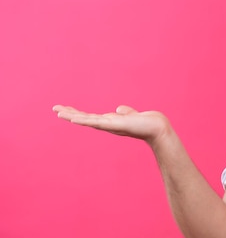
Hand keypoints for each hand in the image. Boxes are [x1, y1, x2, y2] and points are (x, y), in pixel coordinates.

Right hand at [52, 105, 170, 145]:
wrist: (158, 129)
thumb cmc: (148, 123)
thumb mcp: (133, 115)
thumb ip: (125, 112)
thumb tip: (119, 109)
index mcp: (111, 122)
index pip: (91, 117)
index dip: (78, 113)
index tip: (65, 109)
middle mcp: (108, 125)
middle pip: (85, 118)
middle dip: (70, 114)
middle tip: (55, 109)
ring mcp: (111, 126)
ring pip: (87, 120)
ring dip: (72, 116)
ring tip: (58, 112)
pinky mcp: (115, 125)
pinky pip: (97, 122)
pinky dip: (85, 121)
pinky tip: (74, 119)